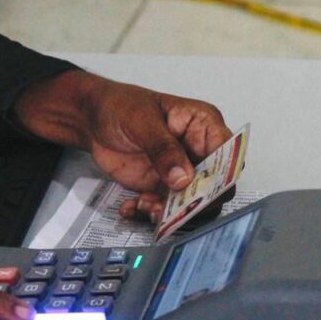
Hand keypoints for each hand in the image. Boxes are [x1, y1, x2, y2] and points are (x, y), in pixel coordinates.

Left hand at [14, 71, 232, 218]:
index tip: (202, 190)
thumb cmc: (120, 106)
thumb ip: (164, 148)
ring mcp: (182, 172)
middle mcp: (199, 151)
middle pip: (215, 186)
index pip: (229, 154)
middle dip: (194, 201)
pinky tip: (131, 206)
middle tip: (170, 206)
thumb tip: (184, 177)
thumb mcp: (141, 121)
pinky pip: (166, 210)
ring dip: (170, 212)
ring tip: (144, 206)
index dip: (223, 176)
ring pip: (192, 204)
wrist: (91, 120)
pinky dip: (149, 213)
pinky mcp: (164, 188)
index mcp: (203, 126)